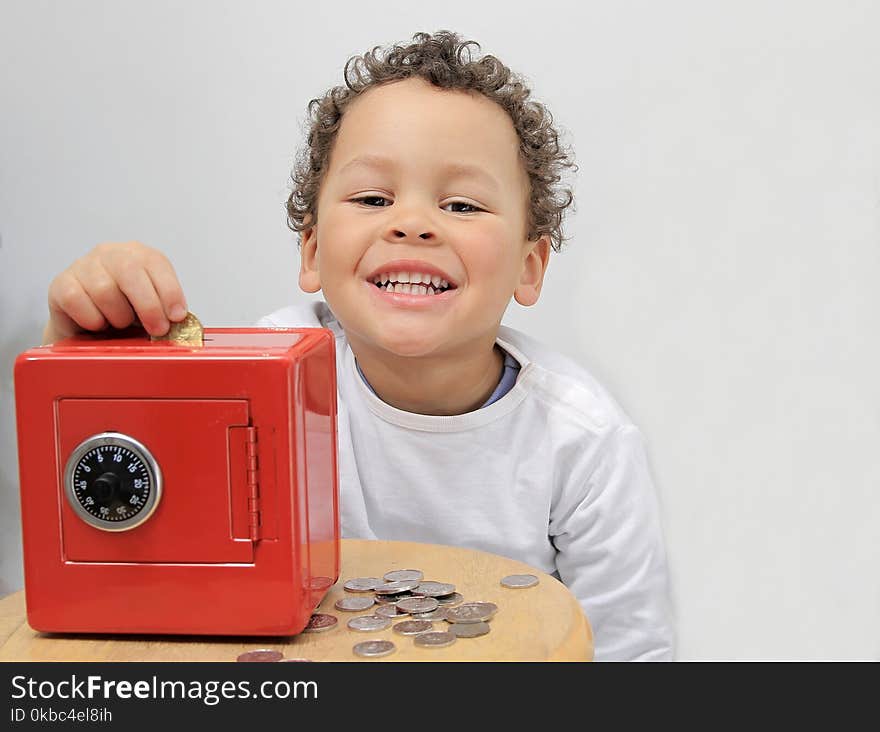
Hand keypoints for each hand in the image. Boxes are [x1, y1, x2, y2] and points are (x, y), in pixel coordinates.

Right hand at [43, 241, 187, 344]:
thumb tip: (178, 320)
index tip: (176, 316)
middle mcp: (110, 253)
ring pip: (105, 290)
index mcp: (139, 255)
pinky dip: (92, 319)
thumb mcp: (152, 308)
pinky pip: (77, 301)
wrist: (86, 327)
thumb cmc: (125, 314)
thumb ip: (166, 311)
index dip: (169, 291)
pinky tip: (98, 323)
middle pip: (130, 272)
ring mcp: (83, 266)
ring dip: (119, 316)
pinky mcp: (61, 284)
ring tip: (120, 323)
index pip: (156, 263)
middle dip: (149, 306)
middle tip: (157, 329)